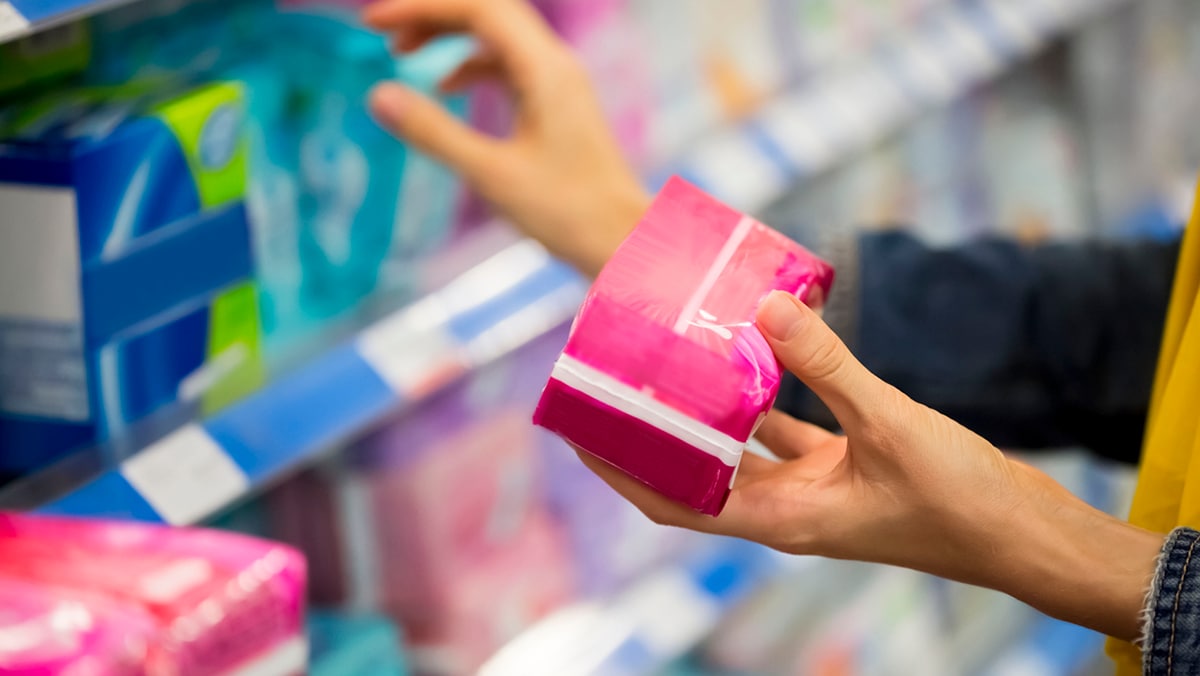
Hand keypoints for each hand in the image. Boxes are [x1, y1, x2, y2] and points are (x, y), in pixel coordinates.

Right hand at [363, 0, 649, 276]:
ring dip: (449, 36)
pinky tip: (446, 87)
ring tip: (402, 53)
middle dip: (433, 14)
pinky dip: (472, 64)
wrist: (622, 242)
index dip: (422, 7)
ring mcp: (561, 83)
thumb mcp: (490, 174)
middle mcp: (557, 65)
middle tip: (384, 34)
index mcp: (545, 71)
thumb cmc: (568, 214)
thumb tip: (378, 95)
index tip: (372, 23)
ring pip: (498, 35)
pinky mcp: (559, 105)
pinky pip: (510, 63)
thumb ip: (434, 132)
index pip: (478, 7)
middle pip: (488, 10)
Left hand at [578, 290, 1161, 640]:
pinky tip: (757, 352)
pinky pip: (785, 430)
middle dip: (651, 435)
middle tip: (618, 382)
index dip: (619, 468)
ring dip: (706, 412)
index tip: (579, 429)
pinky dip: (765, 397)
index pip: (672, 499)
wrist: (1024, 534)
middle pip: (692, 473)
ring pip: (738, 449)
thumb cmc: (961, 501)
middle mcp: (785, 508)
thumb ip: (826, 365)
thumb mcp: (890, 424)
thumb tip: (763, 308)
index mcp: (780, 518)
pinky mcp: (844, 468)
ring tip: (674, 360)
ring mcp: (813, 490)